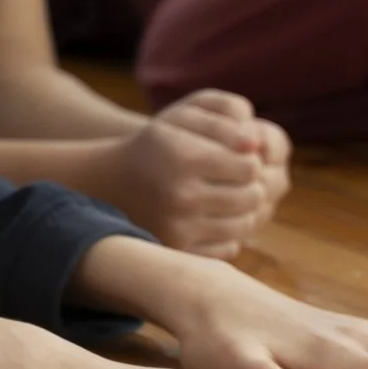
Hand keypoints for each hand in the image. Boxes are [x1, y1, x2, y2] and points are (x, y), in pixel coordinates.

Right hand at [108, 90, 291, 257]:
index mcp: (184, 157)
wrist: (110, 181)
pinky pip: (228, 247)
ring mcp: (178, 226)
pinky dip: (227, 235)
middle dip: (249, 187)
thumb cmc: (157, 145)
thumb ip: (224, 125)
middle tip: (233, 181)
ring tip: (226, 199)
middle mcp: (180, 194)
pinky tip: (211, 219)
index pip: (250, 166)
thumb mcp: (182, 119)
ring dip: (241, 212)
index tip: (235, 160)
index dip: (248, 162)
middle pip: (252, 197)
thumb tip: (257, 145)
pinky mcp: (178, 248)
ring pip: (245, 225)